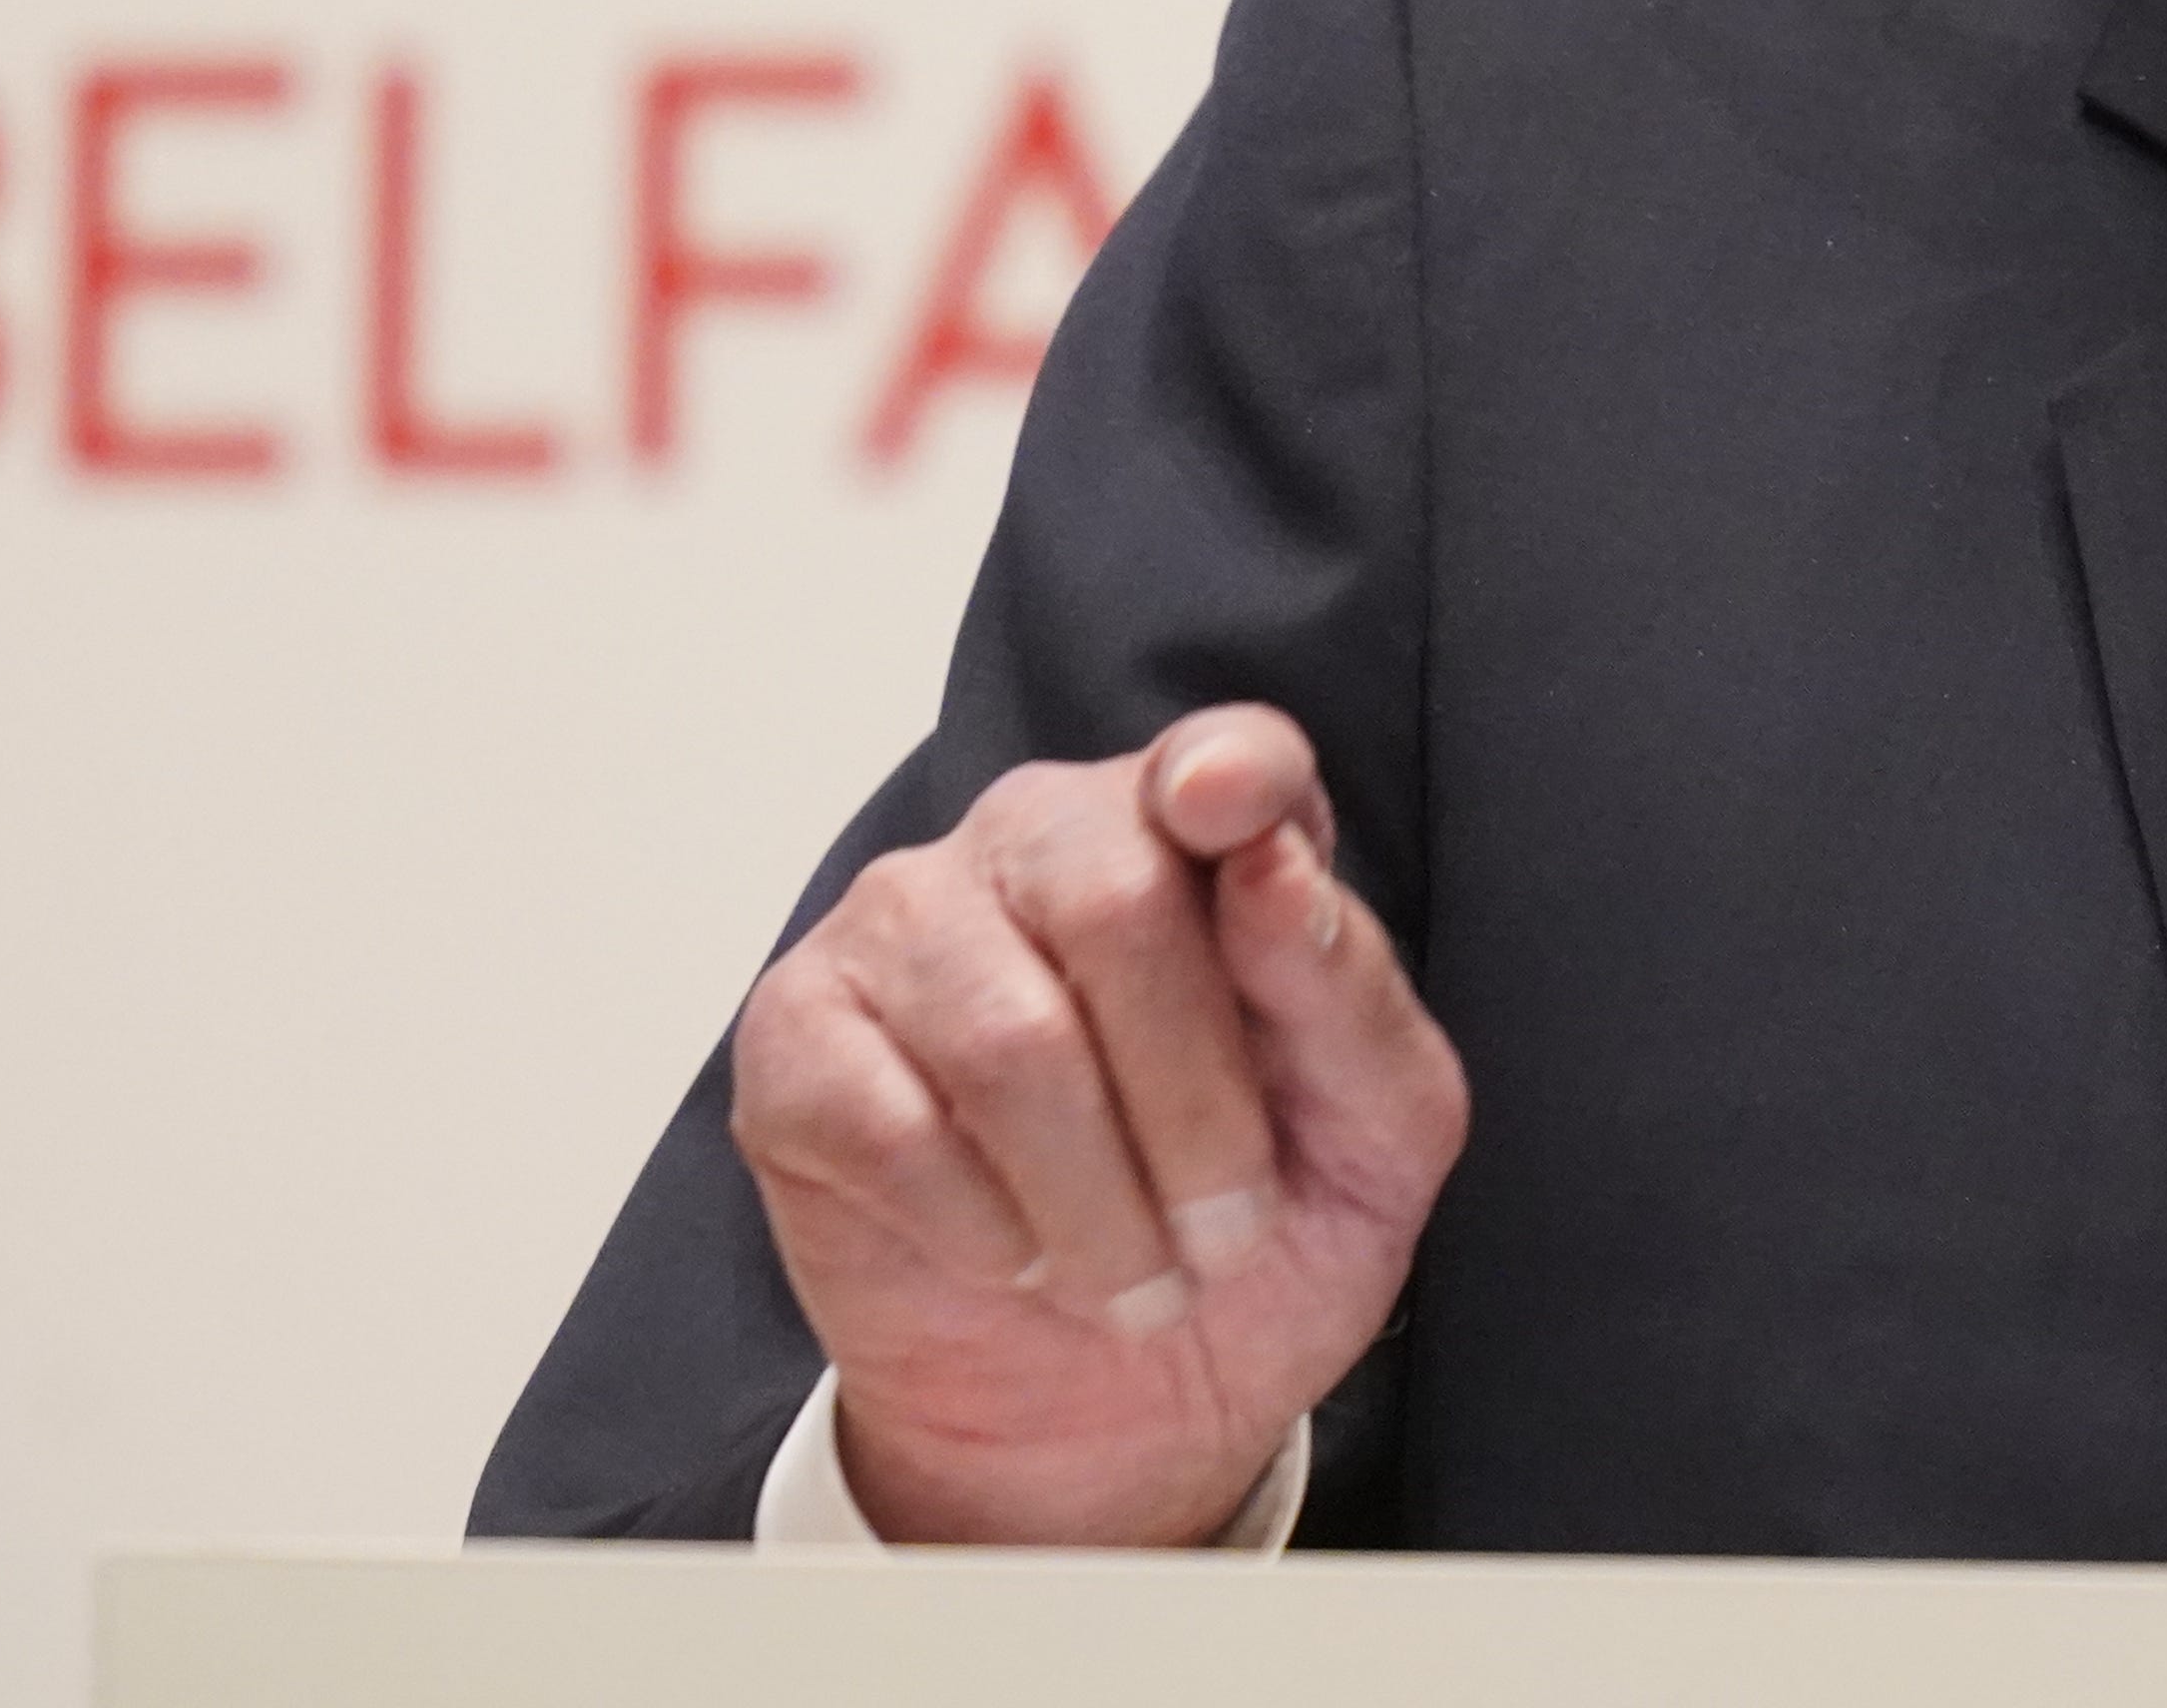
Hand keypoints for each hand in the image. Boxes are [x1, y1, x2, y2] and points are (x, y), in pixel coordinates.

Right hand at [730, 705, 1466, 1545]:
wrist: (1114, 1410)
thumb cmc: (1254, 1236)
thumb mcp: (1370, 1134)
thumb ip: (1344, 988)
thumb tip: (1272, 864)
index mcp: (1194, 832)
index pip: (1222, 756)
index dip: (1231, 773)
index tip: (1226, 806)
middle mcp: (1039, 837)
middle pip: (1117, 901)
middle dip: (1196, 1111)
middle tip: (1225, 1237)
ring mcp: (898, 922)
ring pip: (1008, 1035)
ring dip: (1096, 1205)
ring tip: (1132, 1278)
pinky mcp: (796, 1036)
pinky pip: (889, 1123)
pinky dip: (983, 1230)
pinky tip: (1015, 1256)